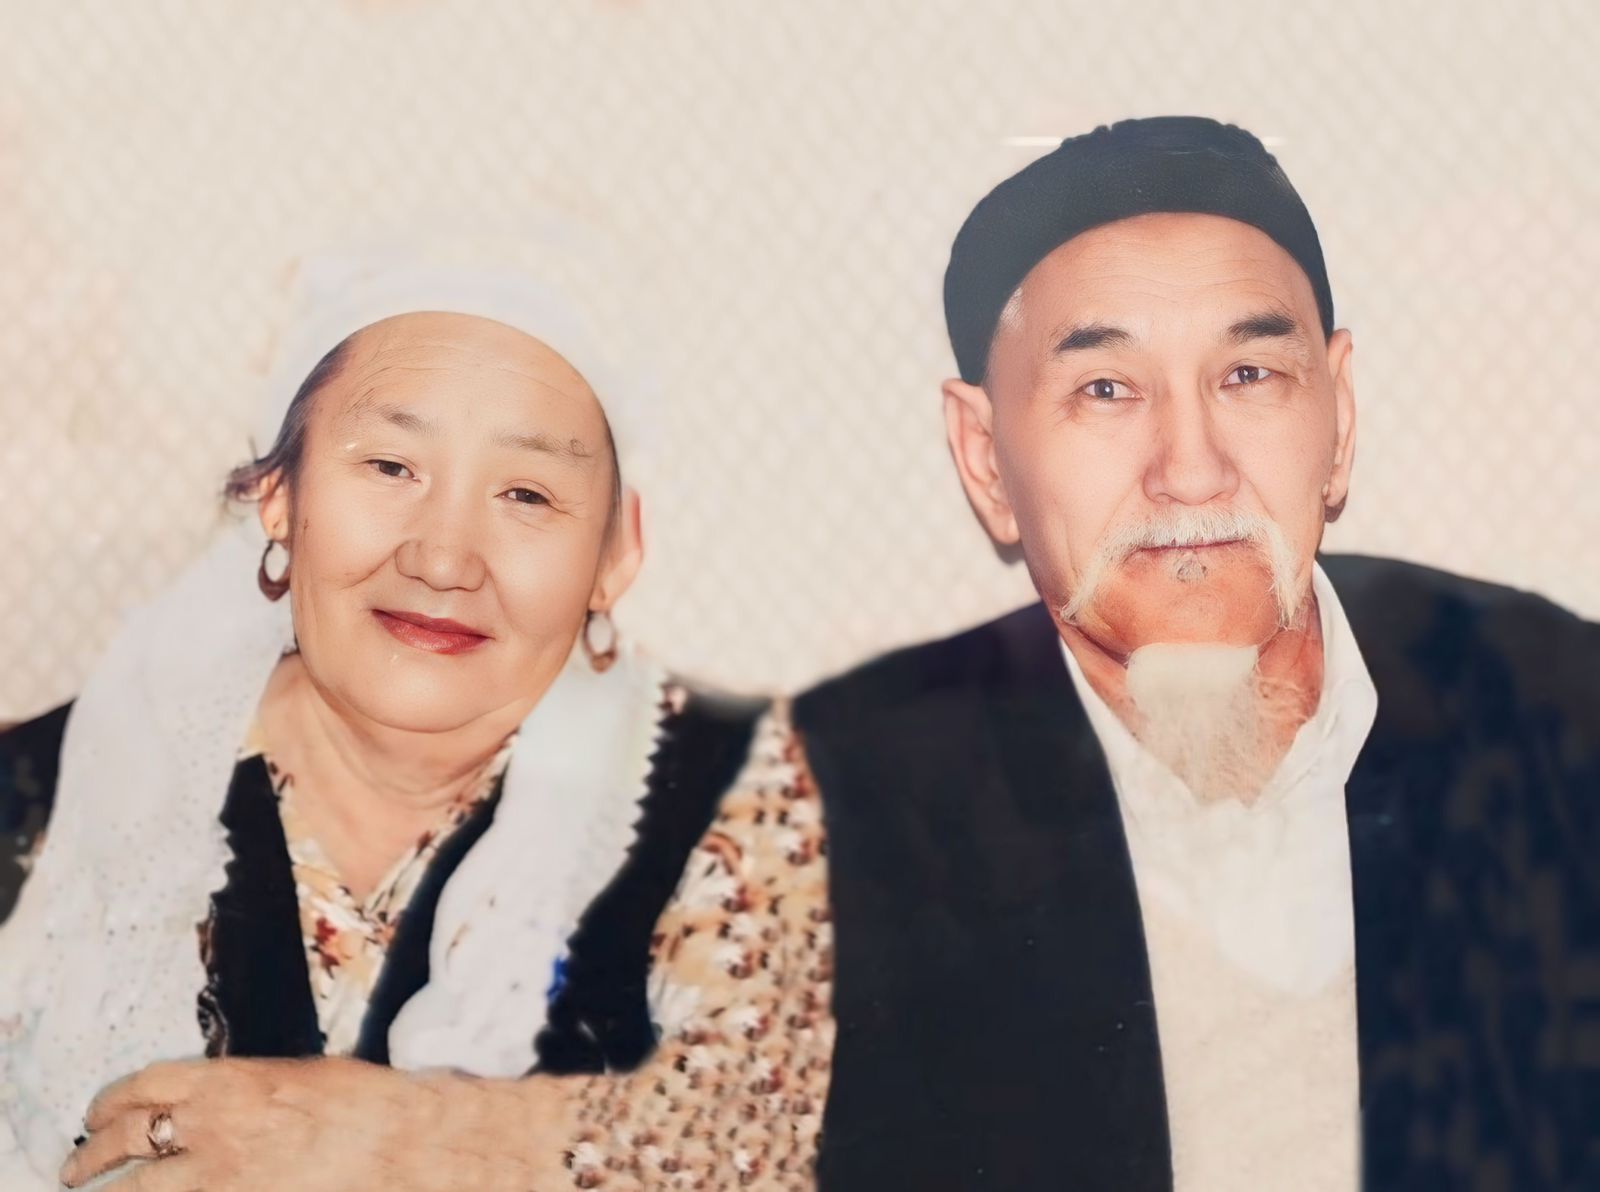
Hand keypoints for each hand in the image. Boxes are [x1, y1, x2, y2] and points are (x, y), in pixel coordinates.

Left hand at [60, 1056, 576, 1190]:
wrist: (408, 1148)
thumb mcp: (301, 1077)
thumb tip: (213, 1101)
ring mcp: (220, 1181)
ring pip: (138, 1190)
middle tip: (80, 1166)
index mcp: (230, 1083)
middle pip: (126, 1140)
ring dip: (111, 1191)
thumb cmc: (368, 1107)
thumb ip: (246, 1088)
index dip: (111, 1101)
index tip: (101, 1111)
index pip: (142, 1086)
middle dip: (92, 1155)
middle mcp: (213, 1131)